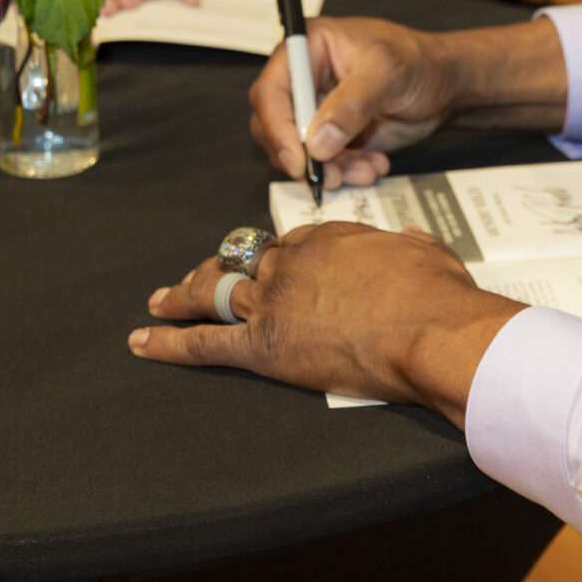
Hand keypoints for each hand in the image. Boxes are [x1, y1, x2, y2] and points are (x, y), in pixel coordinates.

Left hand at [128, 222, 523, 420]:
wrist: (432, 331)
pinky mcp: (262, 346)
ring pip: (213, 292)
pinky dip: (168, 342)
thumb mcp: (427, 252)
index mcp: (327, 238)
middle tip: (196, 275)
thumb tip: (409, 236)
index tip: (270, 262)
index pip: (287, 242)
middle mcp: (291, 263)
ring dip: (181, 297)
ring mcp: (272, 302)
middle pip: (241, 261)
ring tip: (159, 301)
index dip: (275, 255)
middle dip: (216, 267)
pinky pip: (203, 342)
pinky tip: (142, 341)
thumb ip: (409, 243)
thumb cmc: (438, 295)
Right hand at [246, 17, 462, 188]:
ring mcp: (316, 109)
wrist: (445, 84)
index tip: (297, 160)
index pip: (271, 91)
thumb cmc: (419, 62)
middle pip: (275, 126)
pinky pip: (323, 163)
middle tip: (330, 177)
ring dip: (329, 170)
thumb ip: (352, 105)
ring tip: (364, 171)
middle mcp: (304, 79)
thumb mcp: (387, 74)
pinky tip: (373, 165)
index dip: (277, 128)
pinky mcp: (331, 135)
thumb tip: (317, 142)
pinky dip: (345, 172)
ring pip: (298, 151)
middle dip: (302, 157)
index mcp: (307, 48)